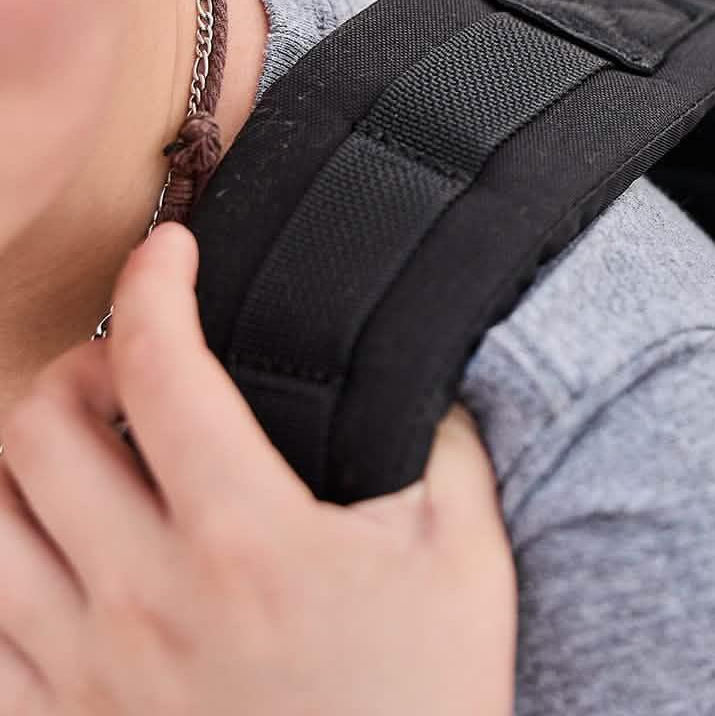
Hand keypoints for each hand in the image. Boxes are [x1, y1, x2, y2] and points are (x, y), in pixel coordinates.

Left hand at [0, 223, 516, 714]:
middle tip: (131, 363)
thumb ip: (441, 440)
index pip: (160, 366)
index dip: (153, 280)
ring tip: (86, 447)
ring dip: (24, 455)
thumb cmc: (425, 698)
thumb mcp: (464, 555)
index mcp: (247, 540)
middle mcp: (146, 599)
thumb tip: (411, 366)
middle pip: (38, 427)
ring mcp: (86, 674)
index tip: (169, 250)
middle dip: (79, 361)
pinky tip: (50, 546)